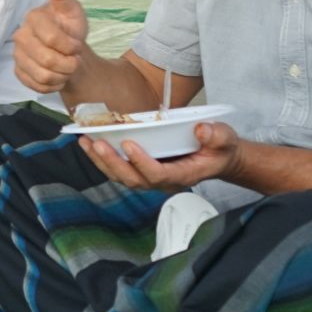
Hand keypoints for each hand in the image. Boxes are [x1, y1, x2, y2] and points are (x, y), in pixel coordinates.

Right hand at [13, 0, 90, 94]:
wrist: (69, 52)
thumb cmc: (70, 28)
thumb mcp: (73, 12)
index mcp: (33, 18)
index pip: (51, 38)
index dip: (69, 46)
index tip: (77, 45)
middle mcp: (20, 36)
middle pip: (46, 60)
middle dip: (68, 64)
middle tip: (74, 59)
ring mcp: (18, 55)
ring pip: (42, 75)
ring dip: (62, 76)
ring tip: (67, 68)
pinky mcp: (19, 72)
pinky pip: (36, 86)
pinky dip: (53, 85)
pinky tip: (57, 76)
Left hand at [79, 121, 243, 192]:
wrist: (217, 159)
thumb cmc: (220, 150)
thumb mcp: (226, 139)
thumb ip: (216, 136)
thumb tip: (201, 130)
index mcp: (183, 175)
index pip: (158, 174)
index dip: (142, 162)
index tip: (128, 144)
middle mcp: (164, 181)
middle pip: (134, 179)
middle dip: (112, 162)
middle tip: (96, 143)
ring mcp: (151, 178)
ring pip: (122, 177)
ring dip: (101, 161)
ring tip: (85, 142)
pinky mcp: (143, 171)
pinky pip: (120, 170)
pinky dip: (103, 158)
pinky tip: (89, 144)